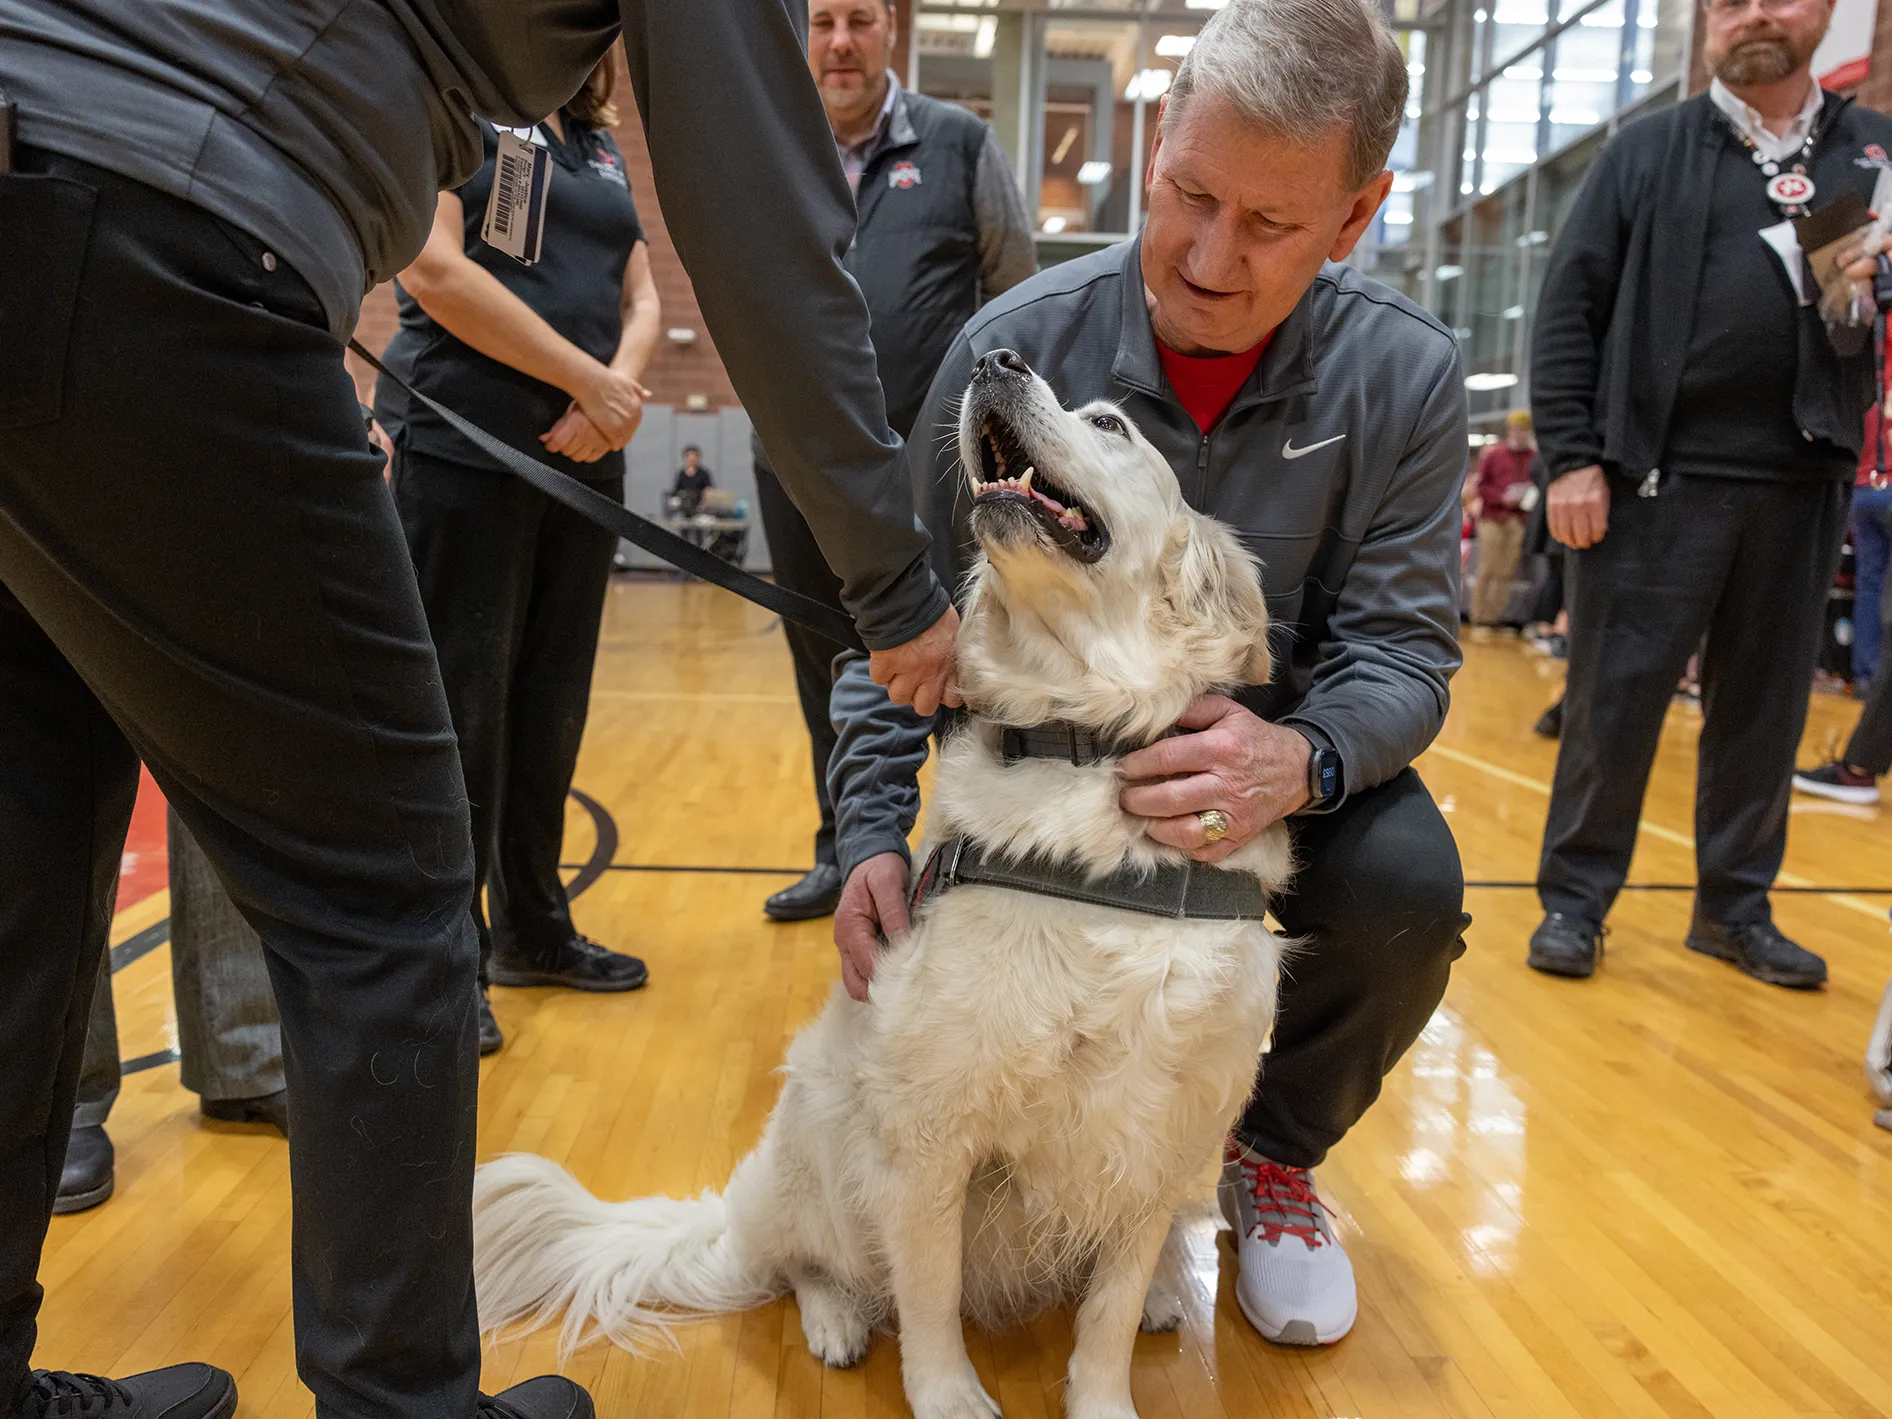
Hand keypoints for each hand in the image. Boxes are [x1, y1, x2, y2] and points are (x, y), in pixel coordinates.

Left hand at [541, 404, 611, 462]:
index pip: (558, 442)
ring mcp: (597, 442)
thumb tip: (544, 438)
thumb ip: (557, 426)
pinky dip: (585, 455)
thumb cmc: (590, 405)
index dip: (550, 445)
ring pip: (578, 457)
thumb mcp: (570, 411)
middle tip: (563, 440)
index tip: (549, 444)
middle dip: (562, 446)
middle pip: (567, 451)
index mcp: (576, 423)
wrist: (611, 404)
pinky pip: (591, 458)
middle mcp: (587, 434)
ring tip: (574, 442)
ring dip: (573, 451)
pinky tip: (585, 446)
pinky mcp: (606, 446)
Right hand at [572, 364, 648, 446]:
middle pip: (629, 432)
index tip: (611, 424)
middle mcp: (635, 417)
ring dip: (614, 439)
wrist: (592, 381)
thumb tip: (649, 395)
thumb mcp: (626, 381)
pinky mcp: (616, 431)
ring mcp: (626, 425)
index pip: (633, 423)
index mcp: (638, 407)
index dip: (621, 424)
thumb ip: (637, 390)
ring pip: (623, 439)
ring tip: (602, 435)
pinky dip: (609, 443)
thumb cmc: (605, 379)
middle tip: (605, 431)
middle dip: (618, 432)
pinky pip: (616, 444)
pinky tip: (602, 438)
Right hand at [834, 852, 909, 1001]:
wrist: (869, 857)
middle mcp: (844, 941)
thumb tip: (902, 945)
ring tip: (907, 981)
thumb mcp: (889, 883)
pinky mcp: (857, 947)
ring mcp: (849, 947)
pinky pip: (864, 973)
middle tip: (911, 986)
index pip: (866, 964)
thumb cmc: (879, 868)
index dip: (889, 974)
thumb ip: (894, 914)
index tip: (915, 974)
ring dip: (880, 986)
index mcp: (849, 925)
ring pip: (858, 983)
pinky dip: (880, 978)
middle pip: (857, 984)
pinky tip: (900, 971)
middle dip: (881, 989)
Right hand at [870, 604, 962, 716]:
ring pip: (898, 697)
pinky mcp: (885, 663)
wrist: (906, 596)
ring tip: (898, 669)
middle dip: (919, 697)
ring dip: (897, 685)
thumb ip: (953, 651)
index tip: (939, 688)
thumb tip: (953, 661)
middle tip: (916, 682)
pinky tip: (885, 657)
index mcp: (949, 664)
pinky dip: (880, 671)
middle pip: (924, 708)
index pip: (951, 700)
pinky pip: (879, 679)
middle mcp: (929, 673)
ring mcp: (906, 670)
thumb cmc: (931, 608)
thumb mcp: (955, 629)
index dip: (943, 696)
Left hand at [1116, 696, 1310, 863]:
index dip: (1138, 765)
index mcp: (1222, 749)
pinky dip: (1181, 847)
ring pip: (1185, 832)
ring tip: (1142, 818)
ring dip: (1155, 828)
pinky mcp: (1239, 837)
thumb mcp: (1227, 712)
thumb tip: (1154, 714)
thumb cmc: (1254, 739)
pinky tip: (1169, 834)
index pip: (1168, 758)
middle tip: (1123, 797)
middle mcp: (1228, 785)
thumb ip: (1191, 709)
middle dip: (1138, 800)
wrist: (1297, 769)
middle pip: (1171, 799)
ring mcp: (1234, 816)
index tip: (1123, 768)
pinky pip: (1203, 852)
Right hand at [1546, 464, 1608, 548]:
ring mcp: (1563, 505)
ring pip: (1566, 533)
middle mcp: (1579, 504)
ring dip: (1570, 541)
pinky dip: (1558, 535)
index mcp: (1596, 501)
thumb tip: (1598, 532)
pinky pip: (1554, 526)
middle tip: (1584, 543)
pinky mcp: (1552, 505)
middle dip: (1584, 542)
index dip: (1597, 537)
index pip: (1598, 529)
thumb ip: (1601, 513)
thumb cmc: (1592, 482)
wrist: (1574, 465)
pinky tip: (1562, 537)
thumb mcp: (1604, 494)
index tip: (1596, 538)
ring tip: (1573, 542)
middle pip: (1581, 534)